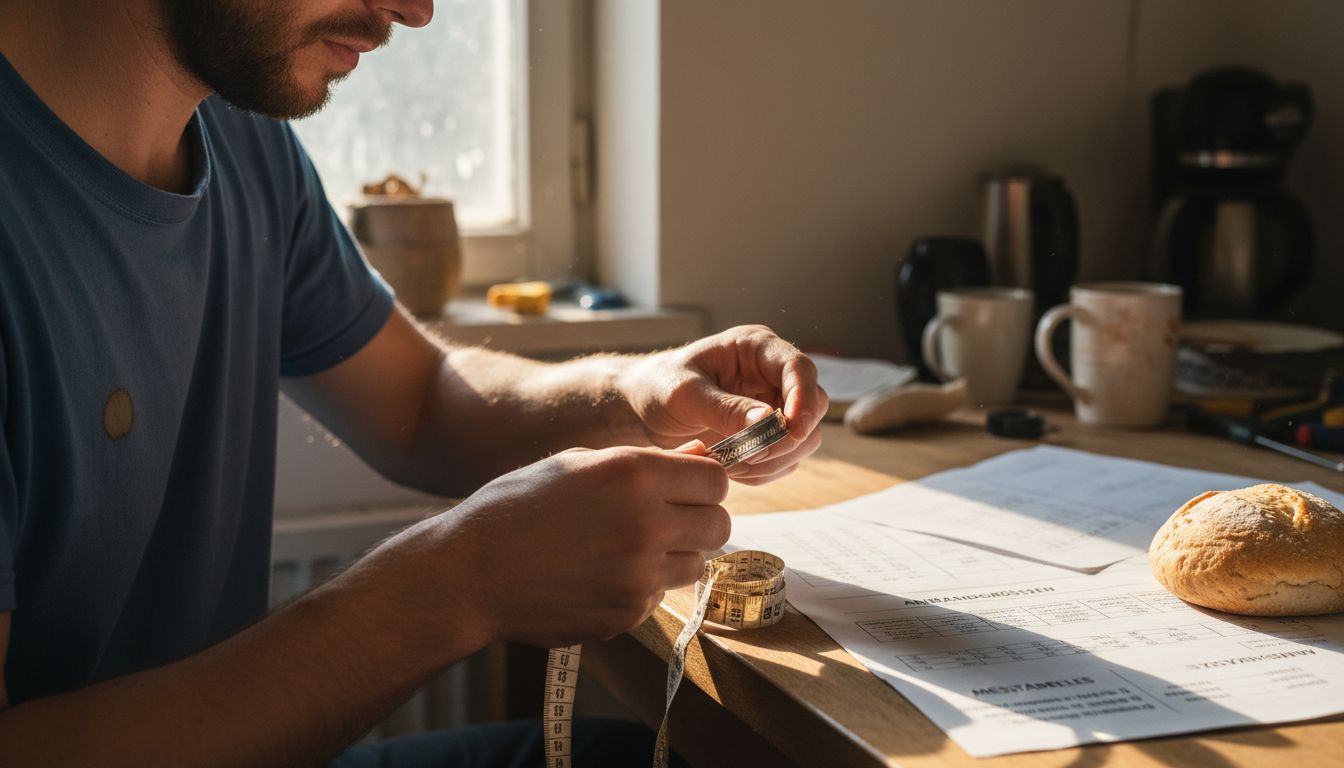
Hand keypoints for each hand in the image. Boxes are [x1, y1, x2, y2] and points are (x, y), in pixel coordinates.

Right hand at [436, 442, 729, 647]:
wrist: (470, 572)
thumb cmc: (518, 507)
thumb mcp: (578, 463)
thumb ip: (645, 462)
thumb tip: (700, 459)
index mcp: (634, 473)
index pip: (717, 480)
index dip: (704, 484)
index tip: (687, 490)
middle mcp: (646, 522)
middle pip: (719, 525)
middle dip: (699, 521)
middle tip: (667, 522)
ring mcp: (639, 574)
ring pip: (696, 564)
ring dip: (674, 557)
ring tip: (627, 549)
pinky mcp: (628, 613)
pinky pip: (659, 596)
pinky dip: (641, 587)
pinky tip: (600, 576)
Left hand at [620, 325, 826, 484]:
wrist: (642, 409)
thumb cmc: (658, 388)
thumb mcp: (684, 395)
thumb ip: (725, 408)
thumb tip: (770, 422)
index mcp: (756, 348)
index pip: (800, 369)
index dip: (803, 399)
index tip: (792, 430)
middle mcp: (773, 375)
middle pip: (814, 405)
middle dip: (786, 437)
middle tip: (749, 456)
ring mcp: (775, 406)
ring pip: (805, 438)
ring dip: (774, 459)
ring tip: (730, 465)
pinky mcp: (770, 435)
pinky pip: (785, 460)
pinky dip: (764, 472)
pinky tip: (731, 469)